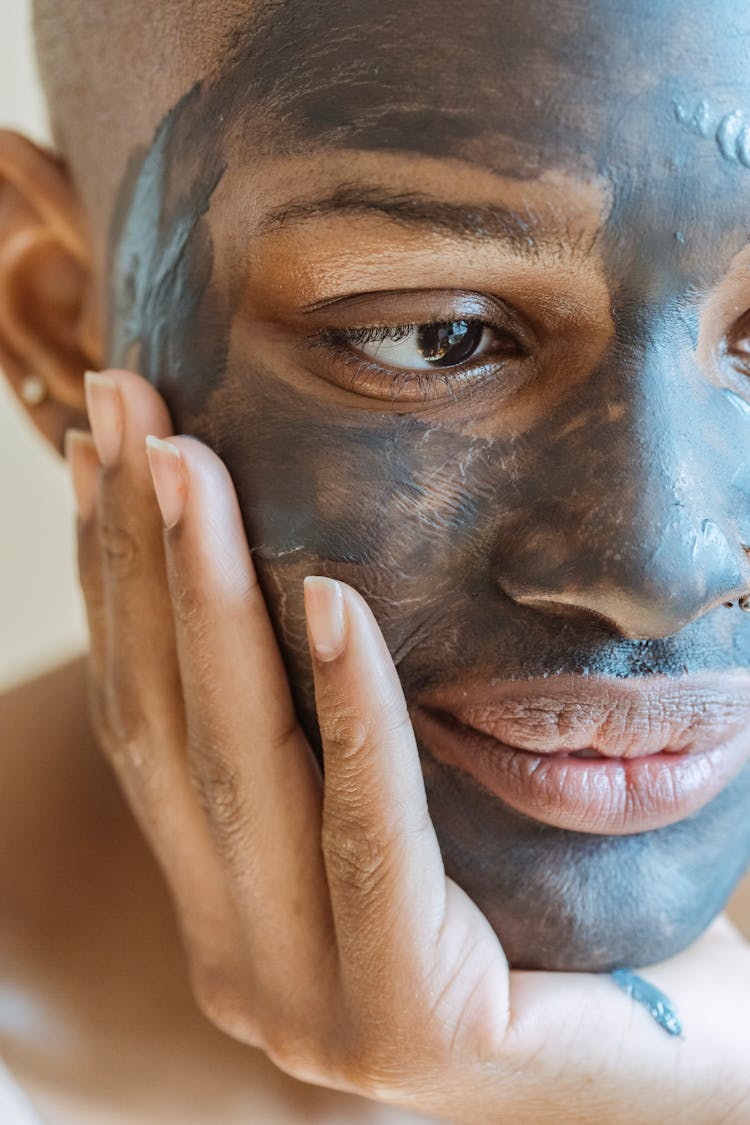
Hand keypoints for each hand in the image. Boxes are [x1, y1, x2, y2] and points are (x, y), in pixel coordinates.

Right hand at [66, 368, 749, 1124]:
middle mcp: (243, 960)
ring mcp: (311, 1010)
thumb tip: (293, 564)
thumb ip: (327, 730)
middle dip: (136, 556)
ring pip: (242, 772)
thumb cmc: (544, 897)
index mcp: (230, 904)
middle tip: (127, 410)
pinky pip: (369, 834)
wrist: (671, 1047)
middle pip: (169, 727)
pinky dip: (350, 710)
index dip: (111, 579)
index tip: (106, 450)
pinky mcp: (409, 1027)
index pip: (147, 719)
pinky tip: (334, 599)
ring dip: (209, 600)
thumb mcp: (408, 794)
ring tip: (189, 467)